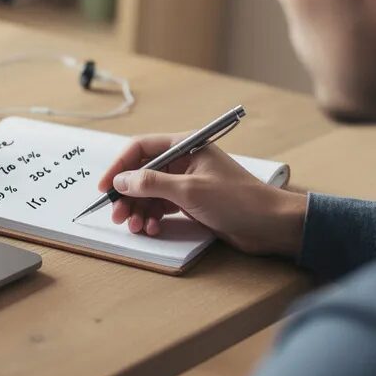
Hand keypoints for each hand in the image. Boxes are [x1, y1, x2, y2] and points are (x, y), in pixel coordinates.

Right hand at [97, 136, 307, 258]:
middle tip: (117, 215)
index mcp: (186, 146)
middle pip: (142, 173)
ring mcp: (187, 182)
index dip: (119, 166)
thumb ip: (152, 183)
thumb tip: (121, 180)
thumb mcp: (190, 190)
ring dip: (138, 210)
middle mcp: (184, 161)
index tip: (104, 187)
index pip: (141, 148)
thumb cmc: (239, 200)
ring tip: (134, 227)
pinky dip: (152, 217)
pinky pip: (161, 207)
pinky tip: (151, 228)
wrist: (271, 225)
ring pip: (150, 193)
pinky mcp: (191, 202)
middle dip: (127, 195)